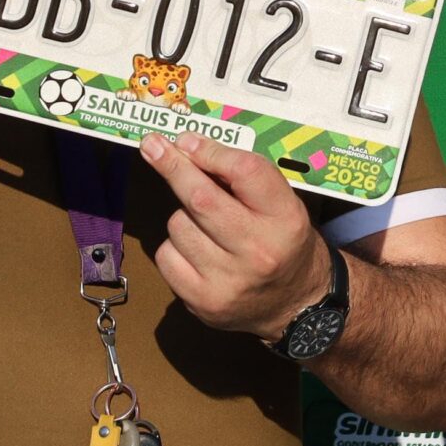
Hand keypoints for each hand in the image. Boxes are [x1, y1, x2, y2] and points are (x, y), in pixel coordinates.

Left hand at [142, 132, 333, 344]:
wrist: (294, 305)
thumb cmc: (282, 241)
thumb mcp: (281, 203)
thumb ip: (242, 177)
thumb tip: (187, 148)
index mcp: (285, 219)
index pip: (245, 172)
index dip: (210, 152)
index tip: (186, 140)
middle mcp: (259, 251)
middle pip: (201, 198)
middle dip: (172, 167)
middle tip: (152, 145)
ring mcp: (228, 281)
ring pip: (178, 225)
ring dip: (183, 215)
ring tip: (206, 225)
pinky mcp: (202, 302)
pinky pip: (167, 256)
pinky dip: (175, 246)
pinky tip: (196, 251)